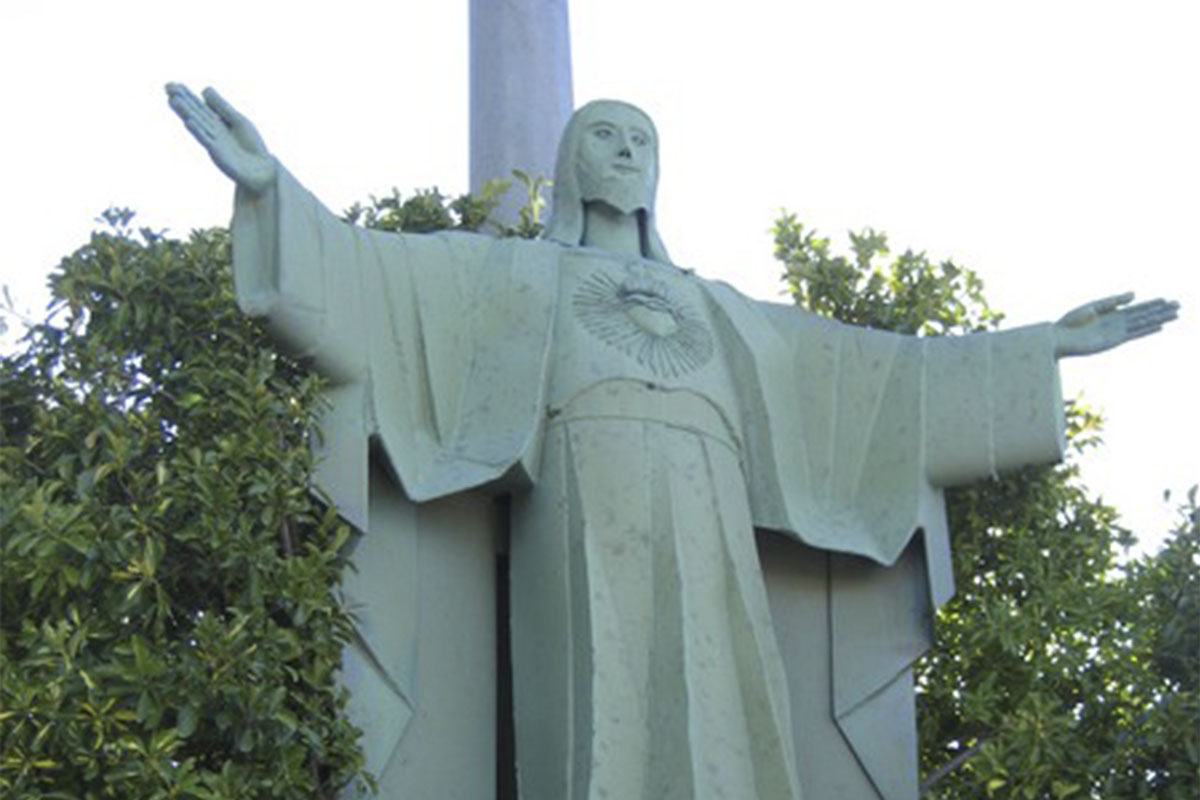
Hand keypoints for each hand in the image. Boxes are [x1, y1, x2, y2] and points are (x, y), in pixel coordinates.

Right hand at [166, 83, 275, 194]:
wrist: (262, 171)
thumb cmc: (251, 147)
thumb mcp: (238, 121)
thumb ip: (222, 107)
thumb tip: (204, 89)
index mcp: (217, 123)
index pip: (199, 106)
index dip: (187, 95)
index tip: (172, 84)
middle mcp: (212, 132)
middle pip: (195, 113)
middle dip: (182, 100)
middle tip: (166, 87)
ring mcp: (214, 142)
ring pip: (198, 124)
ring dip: (185, 112)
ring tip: (173, 100)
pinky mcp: (218, 154)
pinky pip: (207, 141)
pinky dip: (198, 131)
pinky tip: (189, 122)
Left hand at [1054, 292, 1179, 358]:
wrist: (1058, 337)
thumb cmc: (1070, 322)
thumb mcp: (1093, 306)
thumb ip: (1114, 301)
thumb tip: (1135, 294)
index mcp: (1110, 314)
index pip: (1136, 308)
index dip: (1151, 304)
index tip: (1166, 299)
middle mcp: (1116, 323)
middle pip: (1144, 315)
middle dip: (1161, 310)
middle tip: (1179, 305)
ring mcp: (1117, 332)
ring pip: (1143, 323)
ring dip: (1159, 319)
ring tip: (1175, 315)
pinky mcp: (1114, 341)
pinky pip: (1134, 334)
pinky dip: (1147, 330)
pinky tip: (1159, 326)